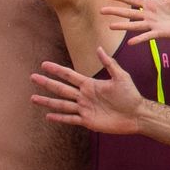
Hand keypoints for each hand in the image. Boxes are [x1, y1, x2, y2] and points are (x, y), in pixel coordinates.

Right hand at [31, 50, 147, 135]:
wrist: (137, 115)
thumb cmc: (131, 95)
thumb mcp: (121, 76)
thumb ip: (109, 63)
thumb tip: (98, 48)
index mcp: (90, 84)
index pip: (69, 75)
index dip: (57, 70)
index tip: (44, 64)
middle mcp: (84, 96)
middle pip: (61, 89)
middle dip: (47, 83)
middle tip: (32, 77)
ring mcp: (85, 109)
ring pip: (62, 104)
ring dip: (48, 101)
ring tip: (33, 98)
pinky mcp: (88, 121)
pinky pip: (70, 119)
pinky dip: (59, 118)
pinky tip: (48, 116)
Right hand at [103, 0, 169, 45]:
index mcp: (149, 4)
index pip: (131, 0)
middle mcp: (147, 15)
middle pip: (128, 12)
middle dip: (115, 11)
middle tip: (101, 11)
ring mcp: (152, 24)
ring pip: (134, 25)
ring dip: (123, 26)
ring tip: (110, 26)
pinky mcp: (159, 33)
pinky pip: (147, 36)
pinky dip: (139, 39)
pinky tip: (130, 42)